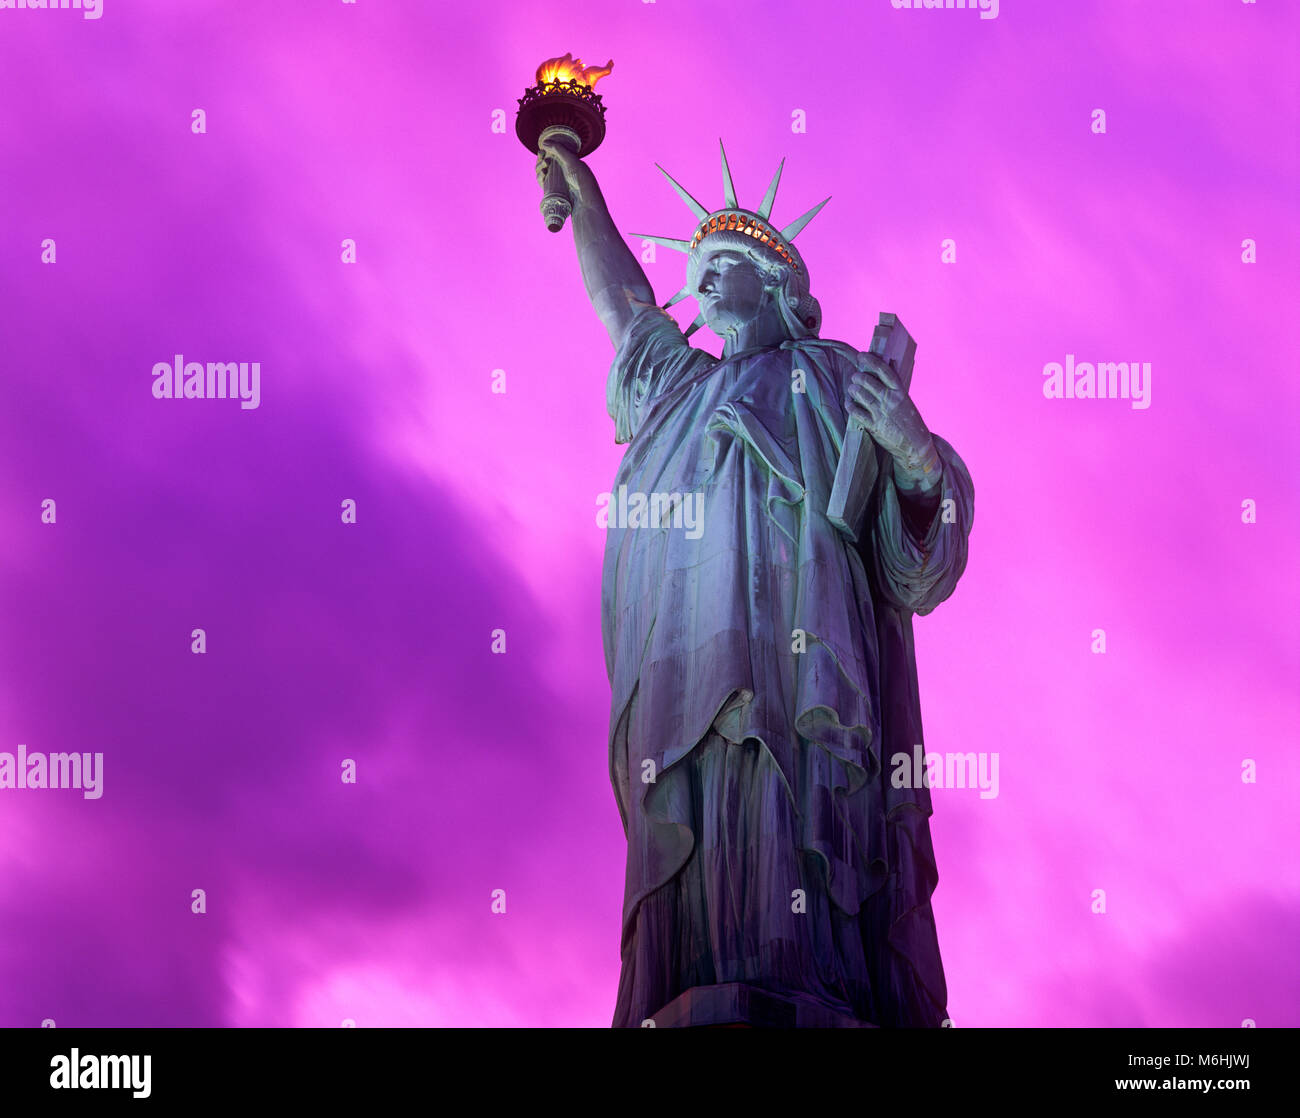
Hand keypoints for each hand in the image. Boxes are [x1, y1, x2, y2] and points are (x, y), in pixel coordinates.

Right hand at [535, 137, 595, 200]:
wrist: (584, 199)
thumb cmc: (581, 178)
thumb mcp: (571, 160)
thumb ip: (558, 149)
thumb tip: (544, 142)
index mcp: (567, 163)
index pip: (552, 155)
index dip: (545, 152)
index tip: (542, 150)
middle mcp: (561, 172)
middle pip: (545, 163)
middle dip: (541, 159)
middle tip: (542, 155)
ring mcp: (556, 182)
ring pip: (542, 173)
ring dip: (539, 166)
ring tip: (544, 165)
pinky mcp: (552, 191)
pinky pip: (542, 183)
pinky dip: (540, 177)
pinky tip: (542, 173)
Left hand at [845, 349, 935, 474]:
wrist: (916, 446)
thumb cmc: (911, 422)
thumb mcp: (906, 403)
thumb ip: (894, 391)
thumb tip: (881, 378)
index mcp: (900, 392)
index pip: (884, 371)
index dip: (871, 361)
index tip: (862, 355)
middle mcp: (890, 400)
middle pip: (868, 382)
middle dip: (858, 376)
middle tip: (855, 376)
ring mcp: (881, 413)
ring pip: (861, 395)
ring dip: (853, 389)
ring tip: (852, 388)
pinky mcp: (874, 426)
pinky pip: (857, 412)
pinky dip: (850, 405)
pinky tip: (849, 402)